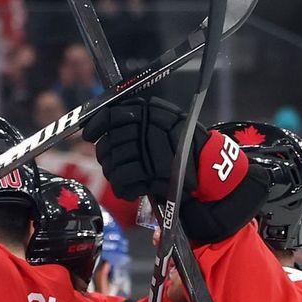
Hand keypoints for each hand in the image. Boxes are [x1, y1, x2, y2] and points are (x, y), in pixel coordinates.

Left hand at [82, 96, 269, 243]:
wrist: (212, 170)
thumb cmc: (185, 148)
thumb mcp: (164, 125)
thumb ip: (135, 123)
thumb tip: (98, 125)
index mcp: (151, 111)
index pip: (112, 114)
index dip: (96, 125)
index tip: (89, 134)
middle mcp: (148, 127)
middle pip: (110, 143)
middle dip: (107, 156)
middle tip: (113, 162)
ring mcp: (150, 150)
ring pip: (113, 164)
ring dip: (115, 174)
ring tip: (125, 178)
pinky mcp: (151, 174)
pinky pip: (123, 182)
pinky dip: (124, 189)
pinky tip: (132, 189)